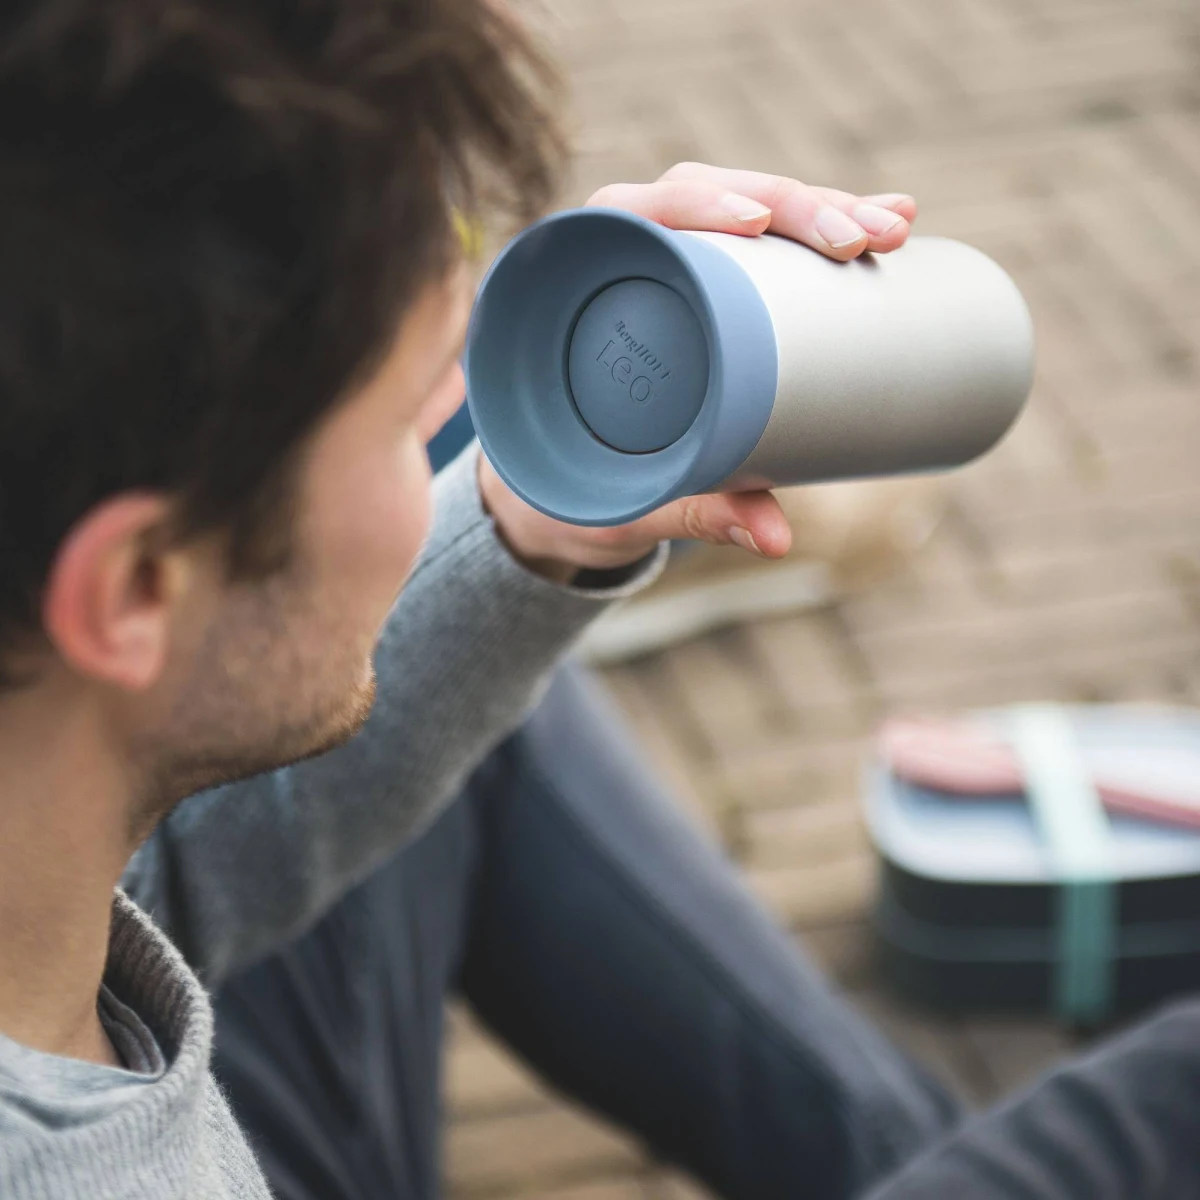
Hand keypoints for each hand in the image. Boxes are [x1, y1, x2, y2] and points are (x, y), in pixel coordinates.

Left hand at [482, 163, 917, 578]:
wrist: (563, 486)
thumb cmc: (576, 484)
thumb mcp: (628, 495)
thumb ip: (694, 509)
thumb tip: (777, 541)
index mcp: (580, 284)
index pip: (636, 213)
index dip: (695, 202)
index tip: (754, 223)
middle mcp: (629, 255)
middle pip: (714, 196)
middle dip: (795, 205)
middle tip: (864, 238)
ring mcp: (680, 263)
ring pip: (753, 206)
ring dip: (826, 207)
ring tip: (896, 226)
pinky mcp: (720, 283)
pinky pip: (775, 239)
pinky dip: (832, 226)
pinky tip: (895, 218)